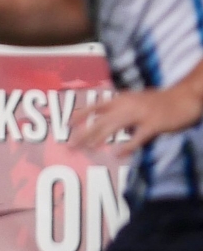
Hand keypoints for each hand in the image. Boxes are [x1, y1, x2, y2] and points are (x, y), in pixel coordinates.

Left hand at [77, 83, 202, 154]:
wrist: (186, 96)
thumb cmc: (160, 100)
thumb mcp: (137, 100)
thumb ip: (121, 111)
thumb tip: (108, 126)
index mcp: (122, 99)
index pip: (95, 106)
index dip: (80, 114)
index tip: (66, 124)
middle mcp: (127, 105)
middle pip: (100, 120)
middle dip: (83, 133)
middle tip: (70, 146)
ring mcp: (140, 114)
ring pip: (113, 127)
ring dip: (98, 139)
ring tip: (86, 148)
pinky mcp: (153, 124)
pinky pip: (137, 137)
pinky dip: (127, 146)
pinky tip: (118, 154)